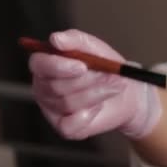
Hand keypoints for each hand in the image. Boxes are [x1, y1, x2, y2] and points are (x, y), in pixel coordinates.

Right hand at [29, 29, 160, 139]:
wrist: (127, 93)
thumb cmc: (106, 68)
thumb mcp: (95, 47)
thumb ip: (75, 39)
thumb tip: (56, 39)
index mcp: (45, 65)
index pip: (39, 64)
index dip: (58, 66)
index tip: (82, 66)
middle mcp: (43, 87)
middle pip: (55, 86)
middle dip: (86, 81)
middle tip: (107, 76)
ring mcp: (52, 109)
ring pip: (68, 103)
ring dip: (95, 94)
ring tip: (111, 87)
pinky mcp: (64, 128)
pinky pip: (72, 124)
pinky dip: (91, 114)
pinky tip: (98, 107)